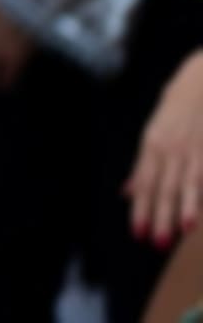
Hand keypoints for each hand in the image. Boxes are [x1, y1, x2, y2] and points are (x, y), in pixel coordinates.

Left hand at [130, 54, 202, 244]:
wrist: (201, 80)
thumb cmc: (178, 109)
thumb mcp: (155, 132)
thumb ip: (143, 165)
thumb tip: (127, 191)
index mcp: (151, 144)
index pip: (143, 182)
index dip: (140, 208)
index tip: (136, 232)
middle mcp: (168, 148)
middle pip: (160, 188)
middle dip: (156, 216)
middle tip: (153, 242)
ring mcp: (189, 149)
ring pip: (181, 185)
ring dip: (177, 212)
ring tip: (174, 235)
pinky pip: (200, 177)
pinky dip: (197, 198)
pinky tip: (195, 217)